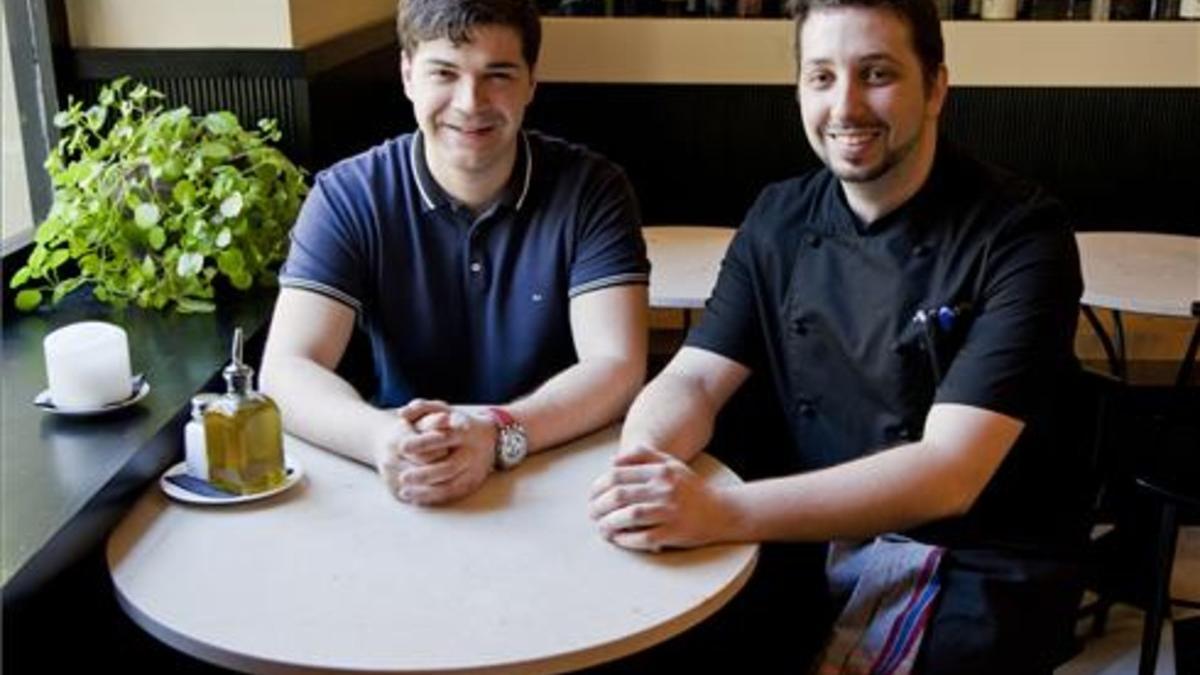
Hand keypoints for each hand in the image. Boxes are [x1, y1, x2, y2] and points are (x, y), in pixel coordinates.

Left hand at [375, 399, 498, 505]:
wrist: (491, 437)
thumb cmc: (456, 422)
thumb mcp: (442, 408)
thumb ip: (421, 408)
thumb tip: (401, 414)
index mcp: (465, 429)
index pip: (445, 437)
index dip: (423, 443)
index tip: (402, 447)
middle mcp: (472, 451)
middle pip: (449, 467)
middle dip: (424, 474)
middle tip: (401, 477)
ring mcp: (474, 470)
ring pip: (450, 485)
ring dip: (425, 490)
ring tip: (403, 490)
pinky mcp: (472, 483)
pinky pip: (452, 494)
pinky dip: (432, 497)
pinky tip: (415, 498)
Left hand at [588, 445, 736, 551]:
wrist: (721, 512)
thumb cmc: (690, 488)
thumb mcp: (670, 464)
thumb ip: (643, 455)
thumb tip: (612, 461)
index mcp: (660, 470)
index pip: (618, 474)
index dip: (598, 486)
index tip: (592, 496)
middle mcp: (665, 488)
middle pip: (619, 495)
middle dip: (599, 506)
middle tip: (592, 514)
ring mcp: (670, 511)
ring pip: (629, 516)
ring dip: (609, 524)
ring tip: (602, 528)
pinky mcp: (675, 532)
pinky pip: (644, 537)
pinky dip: (627, 539)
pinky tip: (618, 539)